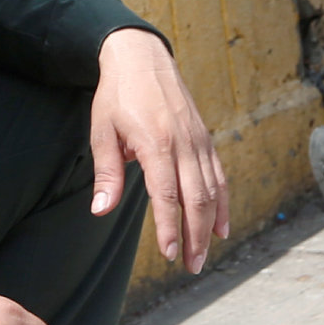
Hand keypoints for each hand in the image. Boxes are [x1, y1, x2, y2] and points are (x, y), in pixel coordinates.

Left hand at [89, 27, 228, 272]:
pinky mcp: (205, 138)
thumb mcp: (102, 131)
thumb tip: (101, 209)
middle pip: (196, 198)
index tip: (168, 254)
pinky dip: (222, 202)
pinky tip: (220, 225)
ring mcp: (198, 141)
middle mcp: (183, 143)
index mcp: (156, 143)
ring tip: (203, 256)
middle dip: (195, 237)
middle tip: (190, 266)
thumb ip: (106, 173)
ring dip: (209, 226)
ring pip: (211, 190)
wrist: (143, 58)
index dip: (170, 227)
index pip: (167, 195)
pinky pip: (218, 175)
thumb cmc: (117, 95)